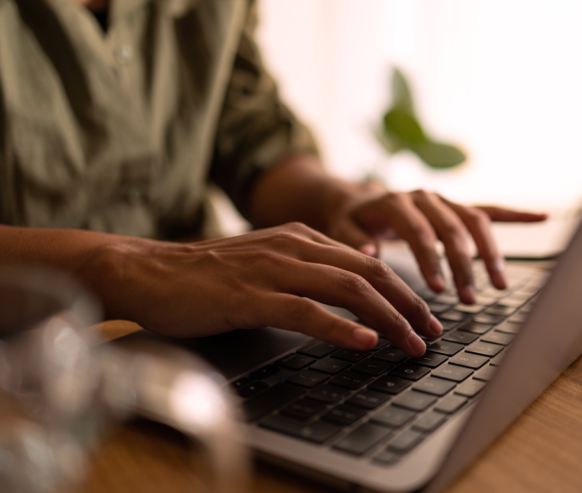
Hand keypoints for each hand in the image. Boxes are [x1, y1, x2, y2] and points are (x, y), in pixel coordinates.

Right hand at [87, 223, 441, 355]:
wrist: (149, 271)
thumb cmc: (207, 275)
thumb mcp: (266, 263)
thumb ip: (306, 271)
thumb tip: (349, 293)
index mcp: (301, 238)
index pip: (368, 263)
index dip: (403, 290)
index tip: (424, 317)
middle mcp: (293, 247)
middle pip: (368, 273)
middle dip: (408, 305)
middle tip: (431, 334)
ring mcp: (271, 269)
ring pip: (346, 289)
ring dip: (387, 318)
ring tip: (412, 343)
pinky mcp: (248, 295)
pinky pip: (304, 310)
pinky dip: (339, 327)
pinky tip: (363, 342)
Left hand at [325, 189, 546, 303]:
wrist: (354, 200)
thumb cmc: (348, 220)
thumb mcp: (340, 229)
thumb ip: (352, 240)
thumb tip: (368, 253)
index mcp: (395, 202)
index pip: (419, 231)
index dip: (430, 260)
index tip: (437, 290)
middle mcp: (423, 196)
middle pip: (452, 229)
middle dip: (464, 265)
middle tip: (470, 299)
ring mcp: (442, 200)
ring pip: (474, 221)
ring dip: (489, 252)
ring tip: (499, 285)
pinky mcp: (454, 206)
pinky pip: (488, 209)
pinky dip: (516, 214)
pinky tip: (543, 217)